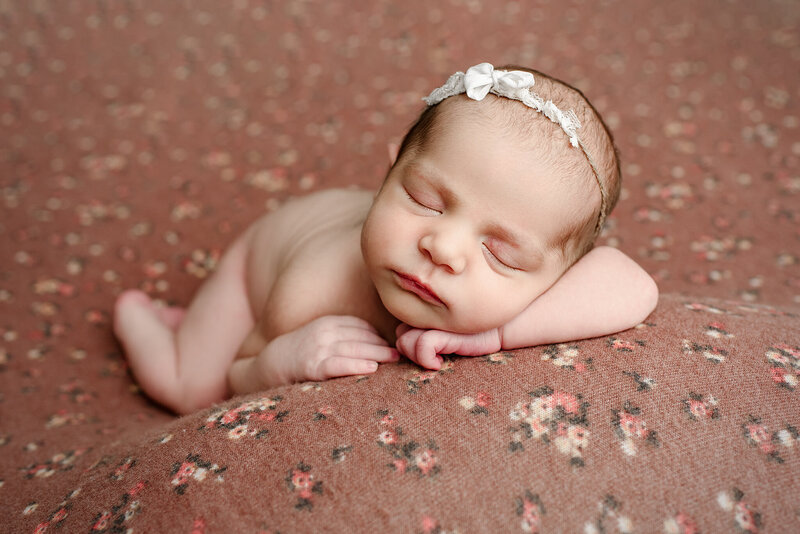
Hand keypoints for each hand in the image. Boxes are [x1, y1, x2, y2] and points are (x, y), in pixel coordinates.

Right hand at [258, 316, 398, 384]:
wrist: (268, 365)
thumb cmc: (301, 353)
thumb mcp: (322, 337)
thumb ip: (344, 336)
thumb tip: (377, 344)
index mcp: (329, 322)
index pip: (362, 326)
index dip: (379, 336)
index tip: (394, 345)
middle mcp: (324, 331)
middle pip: (362, 337)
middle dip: (384, 345)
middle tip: (403, 354)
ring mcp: (317, 348)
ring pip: (354, 349)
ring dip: (377, 354)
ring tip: (395, 360)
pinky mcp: (311, 367)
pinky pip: (337, 364)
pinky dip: (356, 366)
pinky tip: (372, 369)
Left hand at [395, 324, 501, 369]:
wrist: (503, 326)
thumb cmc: (475, 333)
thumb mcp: (447, 335)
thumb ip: (427, 336)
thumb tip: (407, 349)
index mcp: (425, 315)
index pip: (401, 331)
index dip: (409, 345)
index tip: (428, 355)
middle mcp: (426, 316)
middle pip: (400, 337)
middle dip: (410, 352)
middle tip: (431, 359)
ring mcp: (433, 322)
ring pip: (405, 343)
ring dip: (417, 357)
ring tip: (436, 361)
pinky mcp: (444, 331)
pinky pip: (422, 346)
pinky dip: (426, 359)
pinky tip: (440, 363)